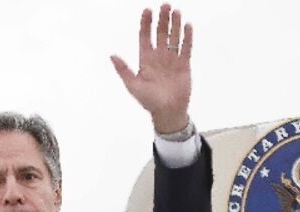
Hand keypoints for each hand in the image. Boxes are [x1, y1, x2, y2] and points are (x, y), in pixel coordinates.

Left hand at [110, 4, 193, 133]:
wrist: (167, 112)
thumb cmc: (149, 101)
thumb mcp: (133, 85)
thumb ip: (123, 70)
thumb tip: (112, 56)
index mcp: (146, 60)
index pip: (145, 37)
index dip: (146, 24)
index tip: (147, 10)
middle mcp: (159, 57)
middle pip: (161, 33)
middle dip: (162, 19)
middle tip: (165, 5)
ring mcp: (172, 60)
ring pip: (174, 37)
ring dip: (175, 24)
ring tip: (176, 11)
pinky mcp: (184, 65)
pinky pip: (186, 48)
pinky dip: (187, 37)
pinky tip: (187, 26)